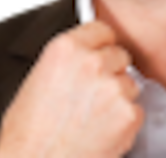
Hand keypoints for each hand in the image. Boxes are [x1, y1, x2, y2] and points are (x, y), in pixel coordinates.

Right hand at [0, 20, 143, 157]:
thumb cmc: (28, 135)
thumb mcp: (38, 79)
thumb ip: (67, 60)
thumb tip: (84, 56)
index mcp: (66, 48)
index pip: (102, 30)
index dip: (102, 45)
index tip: (101, 54)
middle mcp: (92, 62)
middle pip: (120, 55)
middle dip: (111, 73)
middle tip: (94, 95)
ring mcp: (112, 87)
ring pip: (130, 84)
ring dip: (119, 98)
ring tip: (94, 119)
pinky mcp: (127, 114)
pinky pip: (136, 111)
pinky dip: (125, 123)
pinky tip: (103, 133)